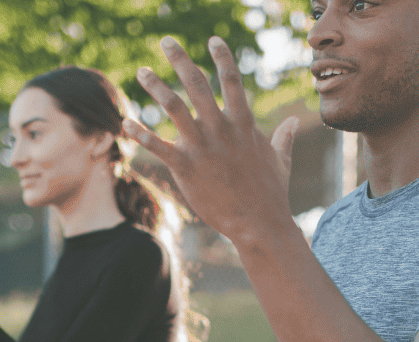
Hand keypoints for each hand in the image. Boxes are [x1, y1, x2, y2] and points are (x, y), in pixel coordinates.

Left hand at [126, 36, 300, 244]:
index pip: (232, 81)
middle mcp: (221, 129)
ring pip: (174, 107)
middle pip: (198, 84)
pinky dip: (140, 133)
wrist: (259, 224)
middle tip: (167, 41)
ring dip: (156, 86)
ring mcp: (202, 147)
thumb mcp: (281, 160)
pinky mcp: (185, 167)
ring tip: (142, 72)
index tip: (212, 39)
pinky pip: (157, 146)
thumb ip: (284, 137)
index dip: (222, 58)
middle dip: (181, 60)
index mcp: (243, 124)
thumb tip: (293, 122)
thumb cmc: (272, 193)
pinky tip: (125, 123)